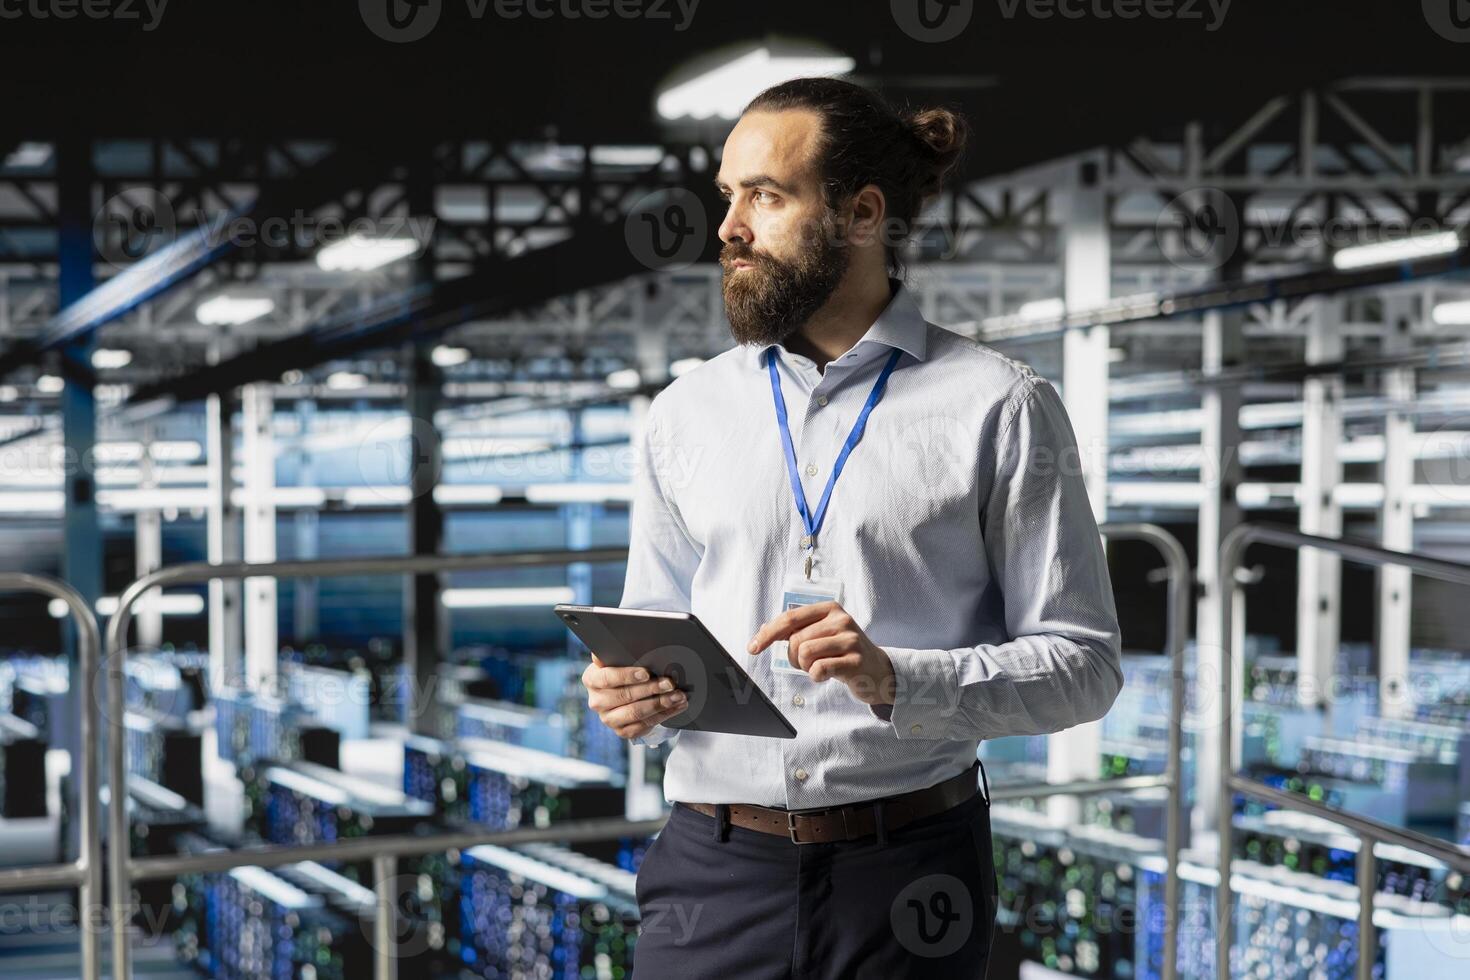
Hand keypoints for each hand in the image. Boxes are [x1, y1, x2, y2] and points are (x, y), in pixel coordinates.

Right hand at [582, 653, 688, 739]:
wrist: (626, 692)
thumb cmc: (625, 670)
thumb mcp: (620, 659)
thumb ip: (621, 652)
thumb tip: (630, 640)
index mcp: (592, 679)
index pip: (607, 677)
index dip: (627, 675)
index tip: (647, 673)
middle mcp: (596, 701)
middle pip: (624, 696)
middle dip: (651, 689)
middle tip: (670, 683)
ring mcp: (608, 718)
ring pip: (636, 713)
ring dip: (660, 703)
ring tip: (678, 696)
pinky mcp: (621, 731)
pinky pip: (644, 725)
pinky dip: (663, 715)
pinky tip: (676, 706)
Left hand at [746, 602, 895, 705]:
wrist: (877, 670)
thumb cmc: (843, 651)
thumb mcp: (822, 634)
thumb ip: (796, 629)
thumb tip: (764, 629)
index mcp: (829, 609)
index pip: (789, 618)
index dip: (767, 634)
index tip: (752, 648)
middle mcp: (841, 620)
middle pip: (795, 639)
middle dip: (793, 656)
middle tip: (807, 662)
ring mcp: (850, 639)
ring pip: (805, 653)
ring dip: (805, 666)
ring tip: (818, 667)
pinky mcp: (855, 660)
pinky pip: (819, 669)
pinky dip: (815, 675)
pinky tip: (826, 675)